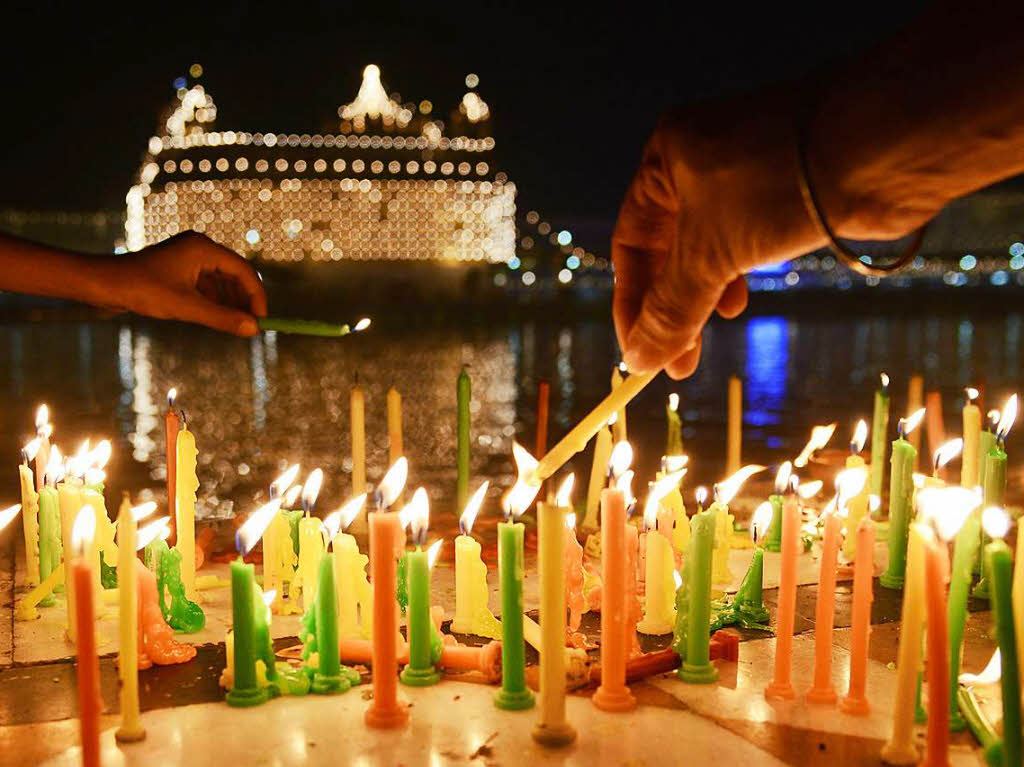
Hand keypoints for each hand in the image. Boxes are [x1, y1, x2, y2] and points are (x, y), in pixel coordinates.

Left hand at [109, 232, 266, 334]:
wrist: (102, 284)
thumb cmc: (141, 290)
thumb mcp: (185, 307)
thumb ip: (221, 318)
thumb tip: (252, 329)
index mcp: (203, 248)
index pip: (243, 270)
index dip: (256, 296)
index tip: (261, 320)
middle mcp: (198, 248)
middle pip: (234, 274)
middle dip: (243, 300)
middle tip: (250, 326)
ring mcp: (187, 258)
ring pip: (220, 281)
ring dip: (228, 302)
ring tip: (234, 325)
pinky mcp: (178, 269)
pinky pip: (205, 284)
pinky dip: (213, 301)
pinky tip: (214, 318)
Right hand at [613, 91, 826, 378]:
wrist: (884, 147)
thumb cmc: (782, 182)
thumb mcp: (711, 254)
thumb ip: (672, 310)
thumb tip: (639, 361)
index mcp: (666, 156)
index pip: (631, 242)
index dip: (631, 301)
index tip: (639, 350)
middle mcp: (701, 162)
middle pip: (668, 250)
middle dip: (671, 306)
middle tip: (677, 360)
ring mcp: (744, 176)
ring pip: (708, 251)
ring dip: (702, 299)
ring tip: (706, 335)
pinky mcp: (784, 194)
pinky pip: (742, 245)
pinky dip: (734, 278)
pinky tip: (738, 302)